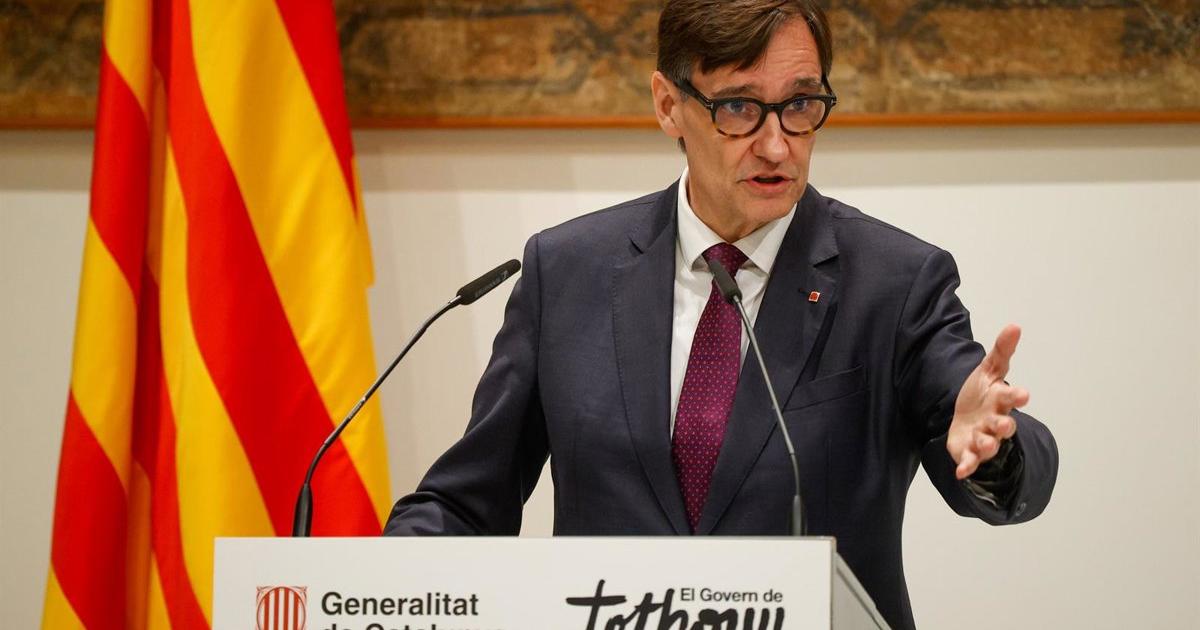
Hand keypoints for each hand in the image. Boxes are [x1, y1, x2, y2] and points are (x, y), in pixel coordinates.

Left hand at [948, 324, 1028, 479]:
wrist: (965, 418)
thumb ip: (1002, 351)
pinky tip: (961, 472)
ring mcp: (983, 439)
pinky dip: (967, 466)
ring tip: (984, 443)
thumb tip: (1015, 326)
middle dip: (1004, 425)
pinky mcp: (968, 453)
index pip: (1011, 397)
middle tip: (1003, 424)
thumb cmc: (982, 394)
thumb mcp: (989, 370)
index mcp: (1000, 400)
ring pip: (988, 445)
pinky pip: (969, 462)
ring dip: (986, 445)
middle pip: (1003, 425)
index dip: (1016, 396)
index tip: (1023, 394)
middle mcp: (995, 422)